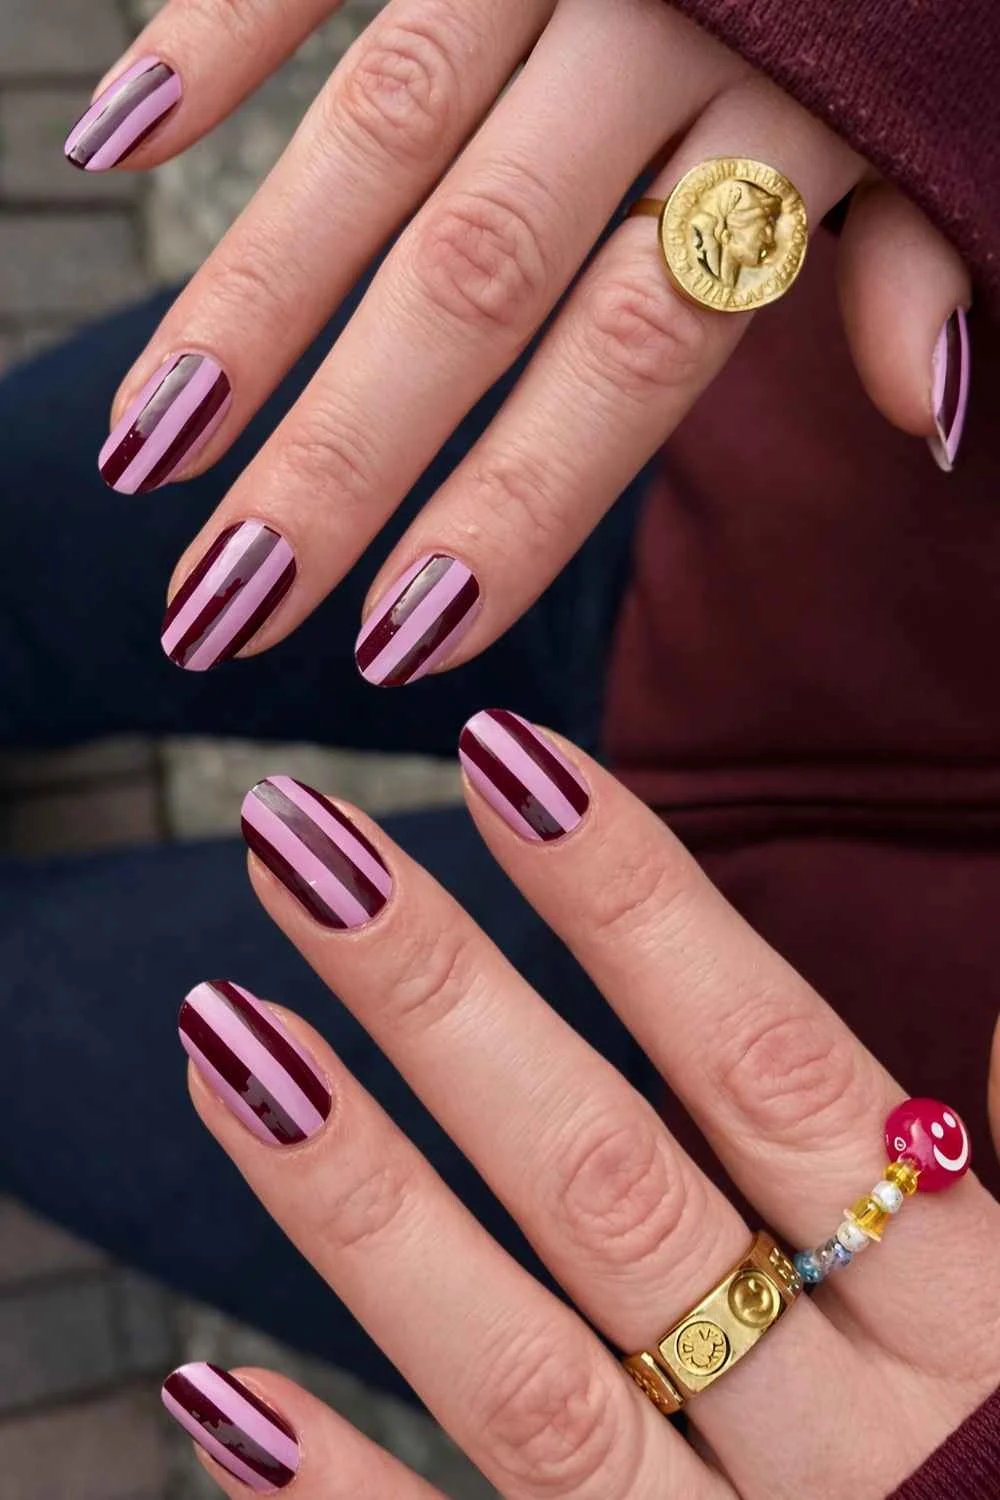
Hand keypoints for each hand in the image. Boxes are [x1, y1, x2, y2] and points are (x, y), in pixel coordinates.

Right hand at [74, 1, 970, 675]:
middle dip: (342, 456)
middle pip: (472, 283)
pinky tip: (115, 145)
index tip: (400, 643)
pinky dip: (212, 34)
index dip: (513, 506)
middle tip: (229, 604)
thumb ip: (903, 259)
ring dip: (252, 300)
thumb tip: (929, 419)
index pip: (628, 360)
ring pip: (376, 140)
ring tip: (148, 451)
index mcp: (774, 126)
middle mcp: (648, 39)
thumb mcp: (922, 118)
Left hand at [165, 712, 999, 1496]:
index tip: (508, 766)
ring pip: (526, 1376)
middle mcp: (845, 1440)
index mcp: (967, 1320)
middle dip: (443, 1004)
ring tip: (227, 1046)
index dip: (635, 908)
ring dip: (360, 1205)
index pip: (769, 1068)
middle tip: (303, 853)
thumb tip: (992, 1034)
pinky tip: (219, 1393)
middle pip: (612, 1189)